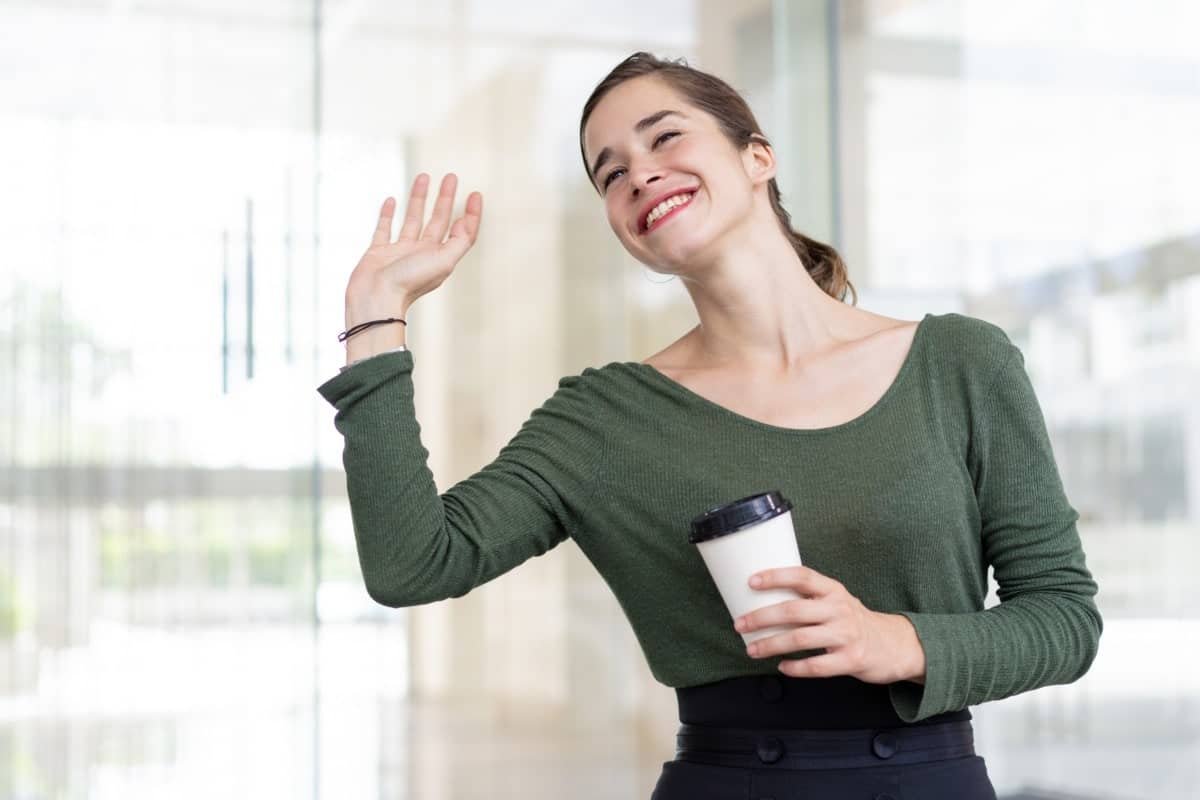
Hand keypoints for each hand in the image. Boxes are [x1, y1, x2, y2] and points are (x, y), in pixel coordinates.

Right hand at [345, 173, 482, 314]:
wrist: (376, 298)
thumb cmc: (409, 282)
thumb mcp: (444, 261)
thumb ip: (459, 241)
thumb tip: (466, 221)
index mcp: (440, 257)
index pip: (461, 232)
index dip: (470, 214)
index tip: (475, 194)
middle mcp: (422, 253)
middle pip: (438, 220)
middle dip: (445, 198)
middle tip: (451, 178)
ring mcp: (400, 252)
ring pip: (413, 219)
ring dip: (419, 199)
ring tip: (424, 178)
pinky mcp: (378, 252)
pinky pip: (384, 229)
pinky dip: (388, 214)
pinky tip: (392, 201)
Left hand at [734, 565, 925, 684]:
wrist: (895, 645)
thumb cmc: (854, 621)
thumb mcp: (836, 600)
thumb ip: (809, 598)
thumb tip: (763, 597)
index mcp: (833, 590)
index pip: (802, 576)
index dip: (775, 576)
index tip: (751, 581)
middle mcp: (839, 608)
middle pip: (793, 611)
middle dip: (761, 618)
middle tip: (740, 624)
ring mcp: (846, 634)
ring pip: (799, 639)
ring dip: (771, 645)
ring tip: (752, 650)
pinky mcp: (851, 659)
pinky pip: (816, 666)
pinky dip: (795, 668)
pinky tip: (782, 667)